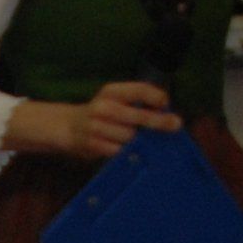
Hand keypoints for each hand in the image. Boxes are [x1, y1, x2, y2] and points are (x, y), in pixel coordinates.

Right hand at [9, 83, 178, 164]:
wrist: (67, 127)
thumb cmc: (100, 115)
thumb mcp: (114, 100)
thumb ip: (135, 103)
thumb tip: (165, 113)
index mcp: (111, 91)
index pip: (137, 89)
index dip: (154, 95)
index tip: (166, 103)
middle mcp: (103, 107)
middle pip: (137, 115)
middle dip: (159, 121)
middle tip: (176, 124)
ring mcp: (97, 127)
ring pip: (130, 137)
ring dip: (142, 142)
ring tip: (149, 143)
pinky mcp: (94, 145)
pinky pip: (120, 151)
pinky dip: (131, 154)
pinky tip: (137, 154)